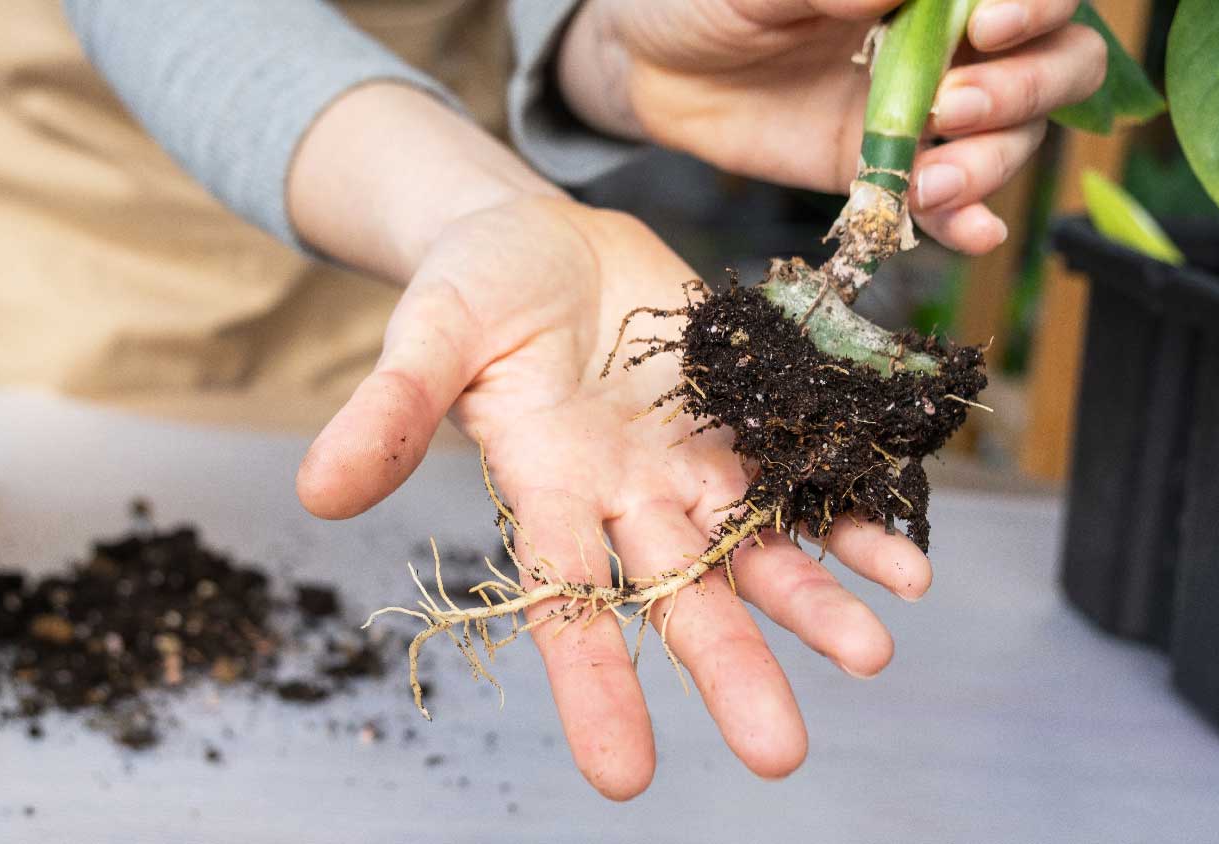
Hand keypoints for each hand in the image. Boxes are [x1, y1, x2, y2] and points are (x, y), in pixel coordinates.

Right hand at [295, 196, 931, 798]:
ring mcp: (689, 461)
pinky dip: (851, 515)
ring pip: (757, 547)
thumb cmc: (473, 288)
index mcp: (544, 489)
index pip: (565, 602)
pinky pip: (803, 474)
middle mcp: (624, 497)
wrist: (545, 236)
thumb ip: (388, 410)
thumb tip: (315, 490)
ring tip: (872, 652)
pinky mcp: (740, 414)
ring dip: (812, 600)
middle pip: (681, 593)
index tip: (624, 775)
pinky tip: (903, 559)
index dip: (594, 683)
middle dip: (731, 666)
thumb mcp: (426, 333)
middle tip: (780, 752)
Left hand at [558, 0, 1107, 253]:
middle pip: (1056, 65)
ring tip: (933, 181)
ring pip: (1013, 138)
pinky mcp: (886, 171)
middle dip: (1024, 90)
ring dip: (992, 162)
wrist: (653, 64)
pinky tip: (972, 232)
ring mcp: (926, 112)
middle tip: (955, 106)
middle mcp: (953, 43)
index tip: (992, 21)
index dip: (1040, 4)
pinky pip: (948, 201)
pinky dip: (969, 220)